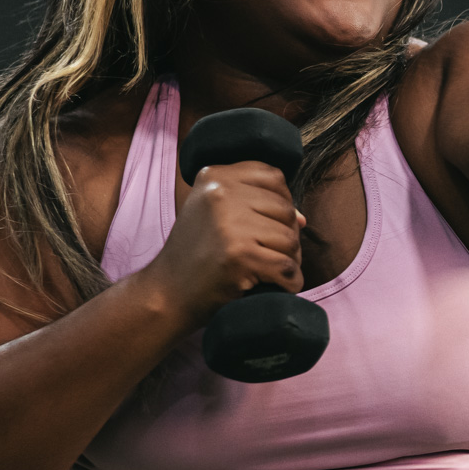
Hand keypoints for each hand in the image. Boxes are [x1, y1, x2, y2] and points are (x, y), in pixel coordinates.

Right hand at [143, 161, 304, 323]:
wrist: (167, 293)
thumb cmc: (196, 254)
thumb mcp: (215, 213)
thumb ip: (254, 205)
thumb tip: (302, 218)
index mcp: (215, 176)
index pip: (274, 176)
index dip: (281, 202)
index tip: (267, 224)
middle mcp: (221, 193)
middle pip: (286, 209)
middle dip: (286, 236)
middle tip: (267, 255)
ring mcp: (230, 224)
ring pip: (291, 239)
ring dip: (288, 260)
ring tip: (265, 270)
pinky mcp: (240, 256)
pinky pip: (288, 267)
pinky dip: (289, 282)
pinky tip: (274, 285)